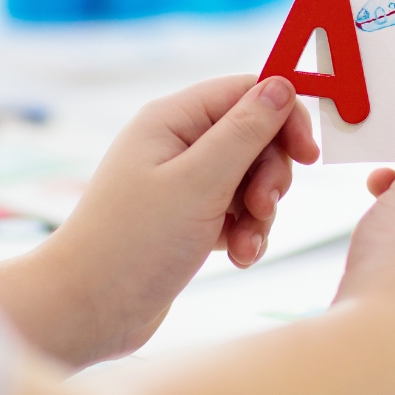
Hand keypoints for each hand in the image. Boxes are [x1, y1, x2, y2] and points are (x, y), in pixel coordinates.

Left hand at [0, 75, 318, 367]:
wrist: (86, 309)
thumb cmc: (132, 243)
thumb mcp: (199, 182)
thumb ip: (245, 132)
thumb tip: (282, 86)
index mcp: (172, 120)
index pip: (247, 92)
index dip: (284, 118)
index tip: (308, 155)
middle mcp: (177, 144)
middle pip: (255, 138)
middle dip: (271, 175)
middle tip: (263, 207)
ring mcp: (182, 182)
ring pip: (251, 179)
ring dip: (260, 213)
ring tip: (245, 243)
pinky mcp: (188, 218)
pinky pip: (238, 212)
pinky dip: (246, 233)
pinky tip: (238, 256)